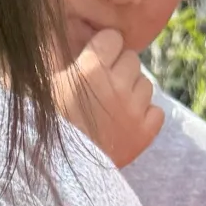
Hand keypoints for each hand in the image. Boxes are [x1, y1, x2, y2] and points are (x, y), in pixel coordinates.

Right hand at [53, 30, 163, 168]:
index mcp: (92, 68)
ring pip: (146, 84)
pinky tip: (129, 122)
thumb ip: (59, 58)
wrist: (60, 169)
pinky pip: (157, 111)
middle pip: (132, 59)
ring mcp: (134, 109)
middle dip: (120, 69)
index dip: (105, 48)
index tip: (97, 60)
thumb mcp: (47, 84)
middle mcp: (118, 85)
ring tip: (115, 107)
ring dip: (133, 91)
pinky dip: (147, 115)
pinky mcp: (145, 132)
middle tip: (105, 87)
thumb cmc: (49, 123)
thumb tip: (58, 35)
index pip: (113, 38)